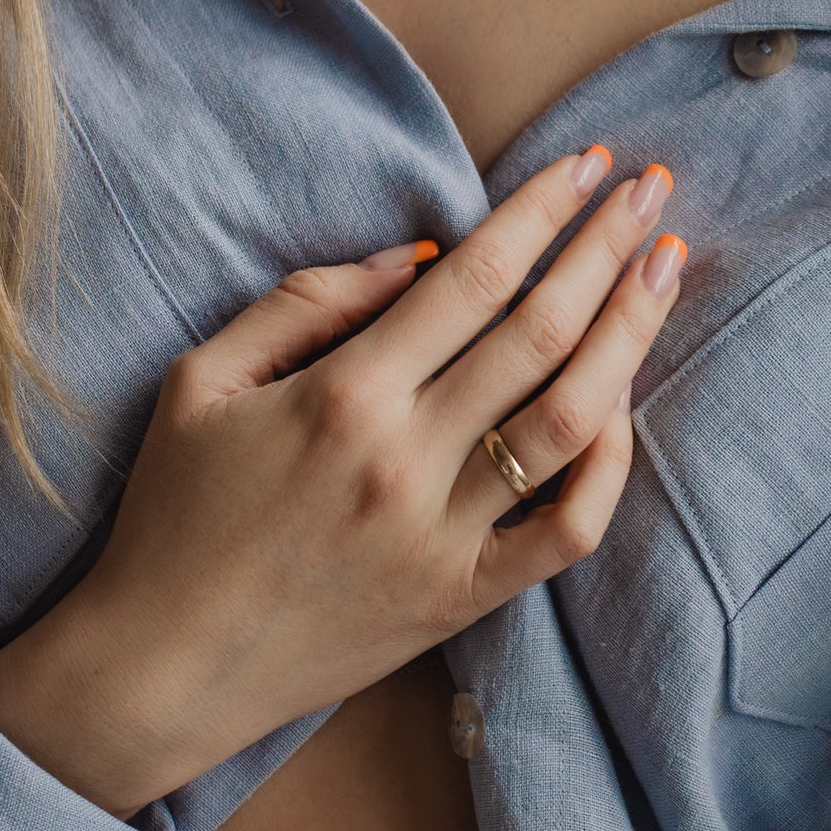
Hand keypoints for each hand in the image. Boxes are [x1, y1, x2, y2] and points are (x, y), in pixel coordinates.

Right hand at [0, 147, 685, 814]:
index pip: (475, 277)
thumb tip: (420, 257)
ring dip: (631, 335)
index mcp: (343, 394)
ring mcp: (445, 535)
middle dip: (608, 249)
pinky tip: (626, 406)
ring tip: (666, 270)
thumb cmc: (176, 514)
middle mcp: (407, 461)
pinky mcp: (465, 599)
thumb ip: (307, 304)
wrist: (164, 666)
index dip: (542, 210)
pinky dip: (610, 468)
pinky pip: (567, 531)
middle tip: (654, 190)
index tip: (589, 164)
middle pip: (541, 332)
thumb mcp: (204, 381)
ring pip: (572, 423)